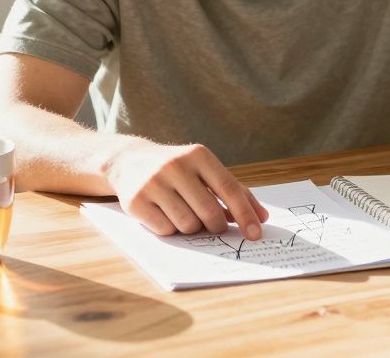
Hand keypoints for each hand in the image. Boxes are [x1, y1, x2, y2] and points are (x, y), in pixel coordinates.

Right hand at [105, 139, 269, 239]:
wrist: (128, 160)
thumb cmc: (178, 169)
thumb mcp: (205, 170)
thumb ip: (234, 191)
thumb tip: (261, 217)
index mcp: (198, 155)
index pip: (228, 189)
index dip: (245, 213)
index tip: (256, 233)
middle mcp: (175, 166)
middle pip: (209, 212)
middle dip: (217, 226)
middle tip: (215, 226)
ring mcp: (153, 183)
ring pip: (188, 225)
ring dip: (192, 228)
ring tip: (184, 214)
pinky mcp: (136, 201)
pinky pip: (166, 230)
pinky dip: (171, 229)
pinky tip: (165, 214)